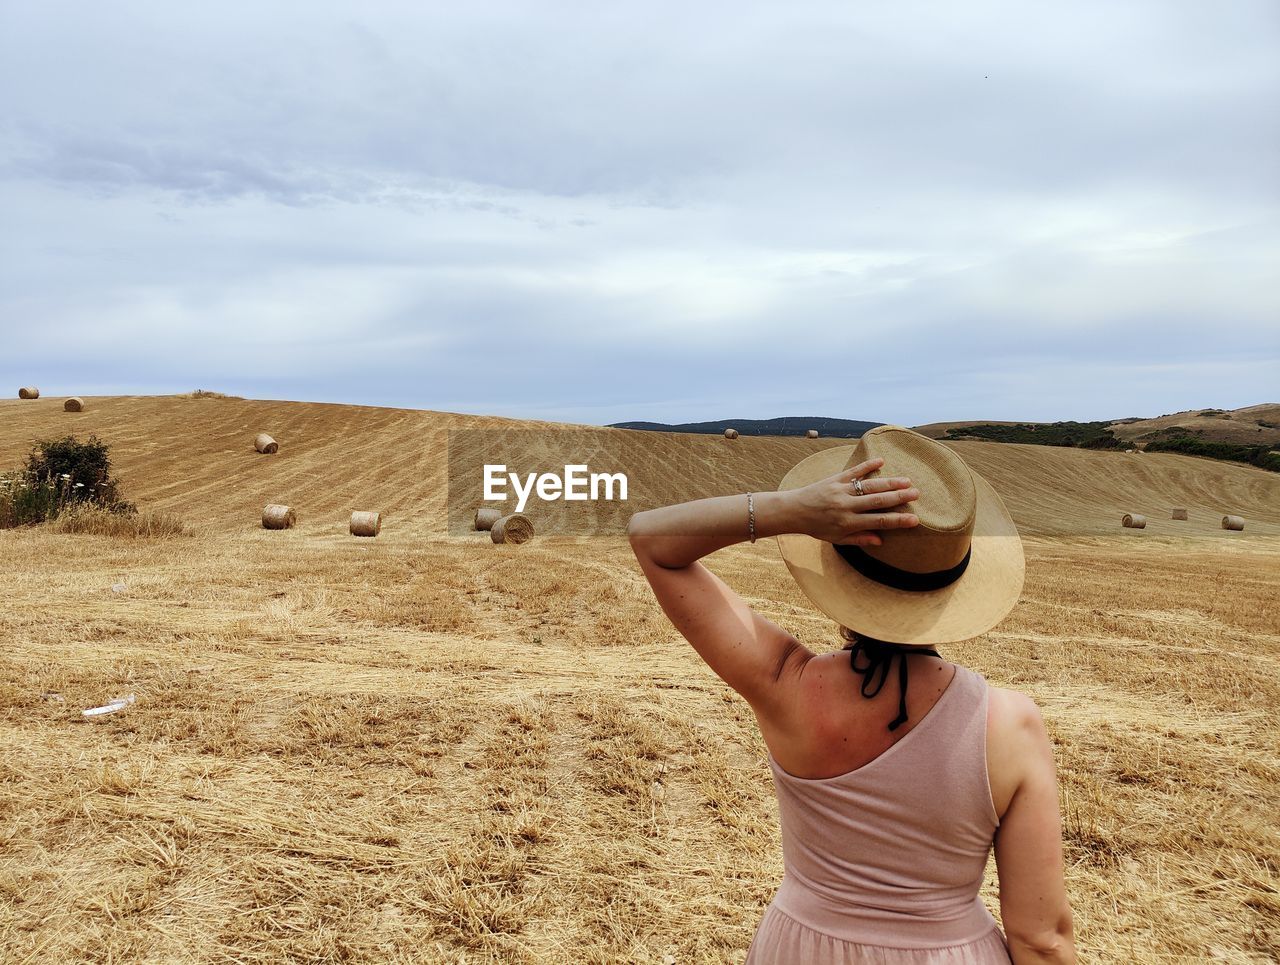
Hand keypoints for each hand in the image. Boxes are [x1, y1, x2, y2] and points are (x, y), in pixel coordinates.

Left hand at [787, 457, 918, 545]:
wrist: (794, 511)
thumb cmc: (817, 527)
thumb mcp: (836, 539)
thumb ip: (859, 539)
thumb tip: (880, 540)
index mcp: (848, 523)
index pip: (878, 521)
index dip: (897, 521)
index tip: (914, 519)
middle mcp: (846, 506)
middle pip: (877, 501)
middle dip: (898, 497)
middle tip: (916, 494)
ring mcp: (840, 491)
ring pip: (869, 485)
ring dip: (889, 482)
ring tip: (907, 481)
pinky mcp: (834, 479)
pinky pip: (853, 471)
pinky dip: (867, 465)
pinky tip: (881, 461)